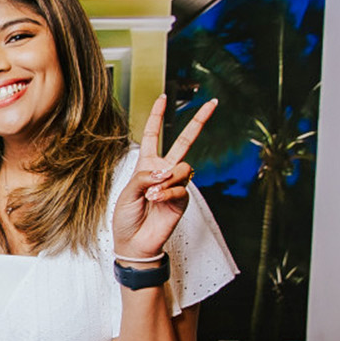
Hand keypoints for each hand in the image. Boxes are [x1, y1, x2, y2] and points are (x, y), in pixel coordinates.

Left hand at [112, 95, 217, 260]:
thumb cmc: (126, 218)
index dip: (156, 117)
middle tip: (213, 103)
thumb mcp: (127, 192)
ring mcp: (175, 184)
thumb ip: (144, 177)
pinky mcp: (182, 199)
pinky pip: (181, 188)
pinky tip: (156, 201)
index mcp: (146, 165)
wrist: (134, 243)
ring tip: (152, 195)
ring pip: (183, 167)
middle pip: (184, 141)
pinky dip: (167, 193)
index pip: (153, 135)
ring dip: (166, 180)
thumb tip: (166, 171)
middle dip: (199, 121)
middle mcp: (163, 171)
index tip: (163, 98)